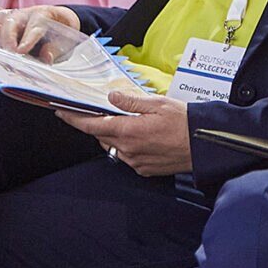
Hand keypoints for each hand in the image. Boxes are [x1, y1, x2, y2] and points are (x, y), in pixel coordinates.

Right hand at [0, 4, 79, 53]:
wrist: (59, 20)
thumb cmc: (61, 33)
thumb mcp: (64, 43)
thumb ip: (54, 50)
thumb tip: (45, 59)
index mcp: (44, 15)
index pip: (36, 24)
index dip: (28, 38)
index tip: (21, 51)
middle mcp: (25, 13)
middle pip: (11, 20)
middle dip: (7, 37)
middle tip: (9, 53)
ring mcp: (11, 16)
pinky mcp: (1, 22)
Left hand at [57, 92, 191, 175]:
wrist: (205, 144)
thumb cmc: (184, 122)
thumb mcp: (157, 103)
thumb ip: (131, 101)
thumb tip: (111, 97)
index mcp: (129, 131)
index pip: (92, 125)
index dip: (74, 119)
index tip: (62, 112)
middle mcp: (128, 150)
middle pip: (102, 136)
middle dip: (100, 123)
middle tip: (109, 110)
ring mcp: (135, 162)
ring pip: (114, 146)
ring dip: (116, 134)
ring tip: (132, 122)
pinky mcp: (144, 170)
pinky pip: (127, 156)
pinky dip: (128, 145)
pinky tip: (144, 136)